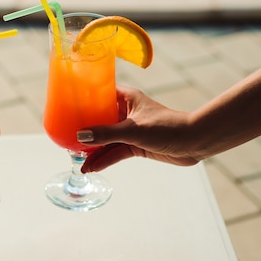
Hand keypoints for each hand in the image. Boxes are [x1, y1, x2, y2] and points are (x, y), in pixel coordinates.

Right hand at [78, 86, 201, 172]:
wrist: (193, 142)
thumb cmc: (166, 127)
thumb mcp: (133, 129)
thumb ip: (106, 133)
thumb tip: (81, 135)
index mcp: (126, 98)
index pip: (100, 93)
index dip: (85, 98)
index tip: (68, 104)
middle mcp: (127, 112)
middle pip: (100, 119)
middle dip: (85, 129)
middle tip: (67, 136)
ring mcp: (131, 130)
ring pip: (107, 139)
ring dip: (94, 149)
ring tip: (77, 160)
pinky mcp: (136, 145)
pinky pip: (115, 152)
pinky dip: (105, 159)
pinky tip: (92, 167)